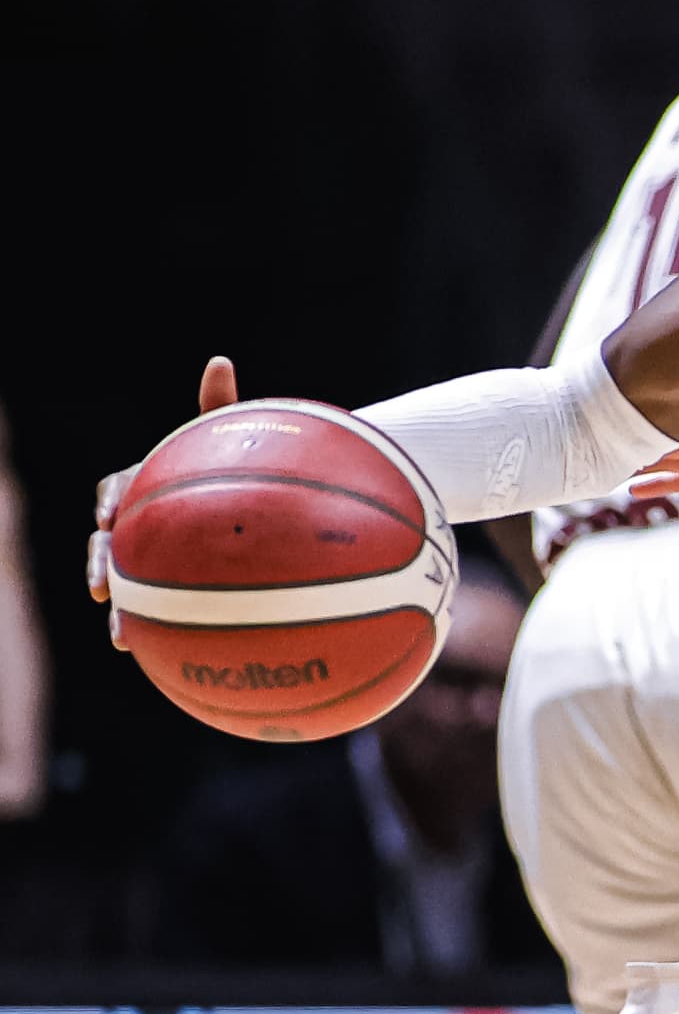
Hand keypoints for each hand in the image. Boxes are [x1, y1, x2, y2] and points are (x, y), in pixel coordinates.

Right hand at [89, 356, 240, 650]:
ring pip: (123, 584)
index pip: (116, 487)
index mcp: (143, 484)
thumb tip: (218, 360)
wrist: (242, 513)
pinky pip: (147, 611)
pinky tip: (144, 653)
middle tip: (103, 583)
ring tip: (120, 634)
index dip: (110, 500)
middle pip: (107, 545)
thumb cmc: (230, 470)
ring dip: (118, 610)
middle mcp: (137, 522)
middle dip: (101, 565)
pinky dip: (143, 630)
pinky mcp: (161, 588)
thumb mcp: (222, 440)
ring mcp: (145, 557)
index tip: (110, 514)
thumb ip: (217, 408)